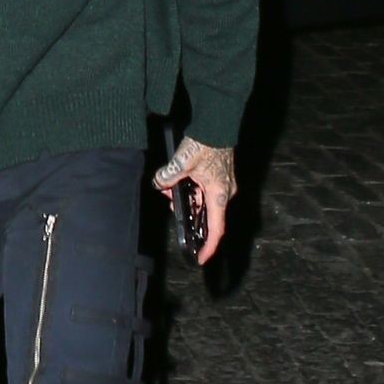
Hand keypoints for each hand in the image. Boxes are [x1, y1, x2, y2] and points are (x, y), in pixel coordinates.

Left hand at [152, 136, 235, 264]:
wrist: (217, 124)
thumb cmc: (206, 143)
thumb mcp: (182, 162)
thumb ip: (168, 176)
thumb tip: (159, 183)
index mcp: (219, 195)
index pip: (216, 229)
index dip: (209, 246)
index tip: (201, 258)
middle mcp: (224, 193)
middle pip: (203, 214)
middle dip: (185, 212)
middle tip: (170, 200)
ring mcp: (222, 186)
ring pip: (200, 202)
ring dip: (184, 199)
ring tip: (169, 187)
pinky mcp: (217, 178)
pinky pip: (202, 192)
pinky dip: (189, 190)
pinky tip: (176, 181)